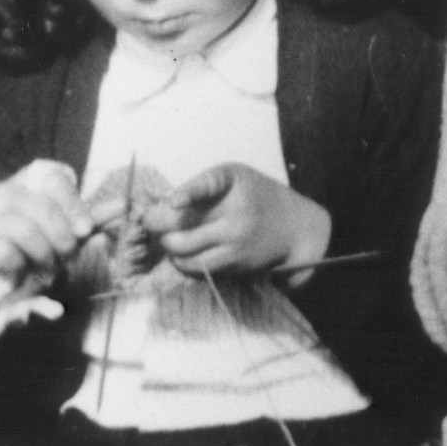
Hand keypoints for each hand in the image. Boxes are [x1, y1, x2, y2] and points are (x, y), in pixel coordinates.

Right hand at [0, 160, 93, 313]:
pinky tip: (21, 270)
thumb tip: (125, 203)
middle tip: (68, 256)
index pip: (54, 178)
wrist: (10, 284)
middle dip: (61, 237)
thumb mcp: (72, 233)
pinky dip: (20, 265)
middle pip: (42, 206)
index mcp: (31, 181)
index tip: (86, 231)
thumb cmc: (42, 249)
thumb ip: (94, 218)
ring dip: (43, 254)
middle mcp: (5, 192)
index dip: (74, 206)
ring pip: (23, 228)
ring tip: (47, 267)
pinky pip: (3, 250)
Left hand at [139, 163, 329, 277]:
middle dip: (157, 225)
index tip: (173, 202)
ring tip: (170, 237)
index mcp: (234, 183)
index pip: (209, 185)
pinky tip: (187, 250)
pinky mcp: (234, 266)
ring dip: (168, 246)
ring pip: (182, 253)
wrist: (294, 227)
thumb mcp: (235, 178)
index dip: (188, 193)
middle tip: (152, 222)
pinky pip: (194, 268)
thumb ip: (201, 186)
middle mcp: (236, 214)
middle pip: (180, 226)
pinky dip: (183, 261)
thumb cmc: (255, 196)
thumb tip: (159, 208)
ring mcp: (235, 243)